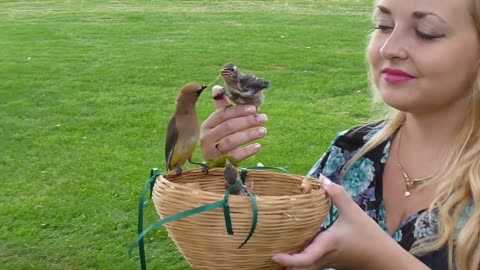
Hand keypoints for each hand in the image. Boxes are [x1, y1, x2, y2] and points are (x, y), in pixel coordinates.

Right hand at [200, 85, 267, 161]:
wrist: (212, 168)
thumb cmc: (218, 141)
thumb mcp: (218, 125)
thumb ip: (221, 107)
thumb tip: (217, 87)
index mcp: (207, 125)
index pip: (222, 114)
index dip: (238, 110)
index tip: (254, 108)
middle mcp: (207, 138)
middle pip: (228, 127)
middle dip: (247, 121)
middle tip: (263, 117)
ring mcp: (212, 152)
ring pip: (231, 141)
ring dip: (248, 135)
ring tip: (263, 131)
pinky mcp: (219, 164)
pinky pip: (235, 156)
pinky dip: (247, 151)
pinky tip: (258, 146)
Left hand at [272, 177, 428, 269]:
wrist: (384, 258)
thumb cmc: (369, 236)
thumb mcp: (353, 212)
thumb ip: (337, 195)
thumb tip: (323, 179)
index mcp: (327, 245)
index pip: (304, 259)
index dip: (288, 260)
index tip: (274, 256)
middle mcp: (323, 257)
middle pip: (299, 268)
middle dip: (284, 264)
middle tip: (269, 252)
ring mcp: (326, 263)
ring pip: (305, 267)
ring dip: (292, 262)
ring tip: (278, 249)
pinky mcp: (329, 263)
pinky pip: (311, 264)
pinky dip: (301, 259)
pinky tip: (296, 245)